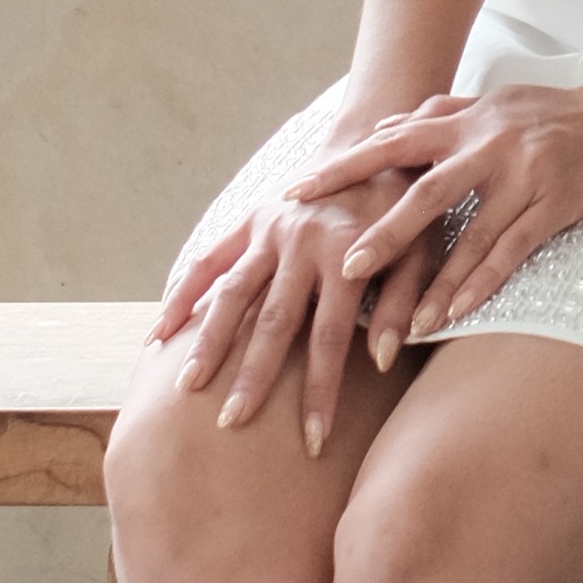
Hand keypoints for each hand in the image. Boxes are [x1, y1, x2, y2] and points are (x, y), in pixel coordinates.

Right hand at [153, 82, 461, 457]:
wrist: (378, 142)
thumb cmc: (406, 210)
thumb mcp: (422, 250)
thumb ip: (401, 302)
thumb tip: (380, 358)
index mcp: (344, 254)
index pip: (329, 339)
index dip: (321, 392)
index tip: (312, 440)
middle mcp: (300, 243)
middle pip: (272, 323)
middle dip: (252, 377)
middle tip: (232, 424)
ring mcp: (268, 230)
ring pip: (231, 294)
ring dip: (209, 341)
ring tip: (188, 385)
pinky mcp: (249, 220)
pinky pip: (208, 261)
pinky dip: (181, 294)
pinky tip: (159, 332)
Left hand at [330, 75, 582, 373]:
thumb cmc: (554, 111)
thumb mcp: (493, 102)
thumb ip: (440, 114)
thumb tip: (382, 128)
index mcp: (466, 121)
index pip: (391, 144)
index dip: (343, 169)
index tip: (296, 194)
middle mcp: (488, 145)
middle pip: (422, 194)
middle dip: (380, 234)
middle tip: (342, 269)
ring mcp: (523, 175)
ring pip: (468, 235)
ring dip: (434, 282)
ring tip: (403, 323)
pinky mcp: (557, 201)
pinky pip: (514, 249)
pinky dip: (484, 283)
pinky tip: (459, 313)